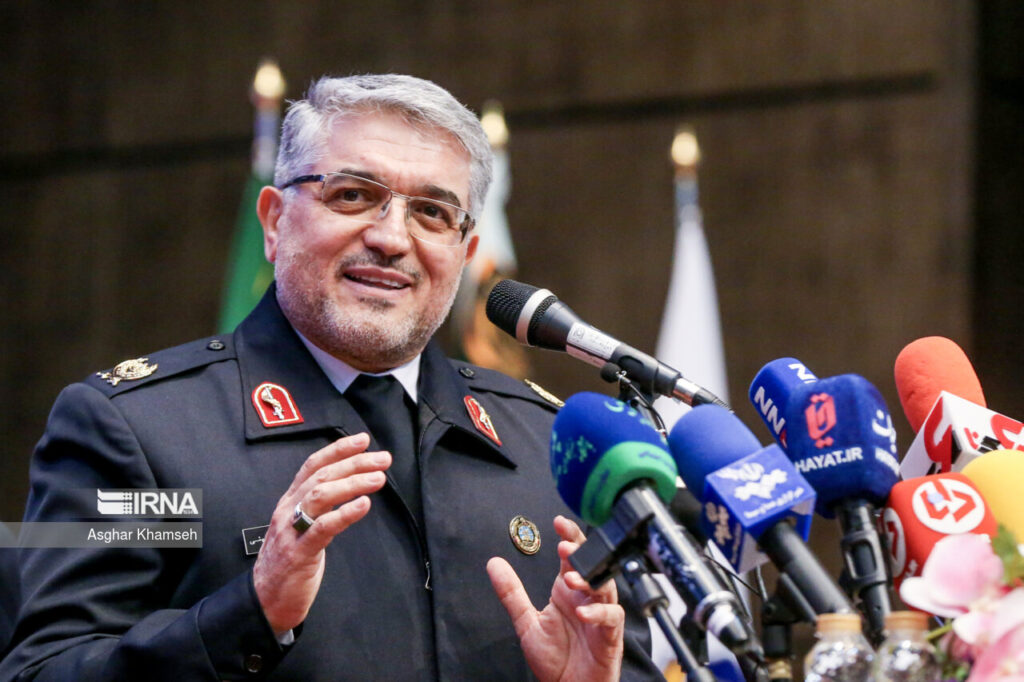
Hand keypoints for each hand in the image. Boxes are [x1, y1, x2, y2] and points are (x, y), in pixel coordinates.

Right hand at [253, 433, 388, 633]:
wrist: (264, 601)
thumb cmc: (287, 564)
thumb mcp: (301, 527)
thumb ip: (318, 508)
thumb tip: (348, 489)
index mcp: (289, 502)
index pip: (313, 466)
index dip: (337, 450)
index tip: (363, 440)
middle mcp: (288, 510)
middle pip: (322, 476)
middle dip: (354, 463)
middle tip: (383, 459)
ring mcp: (291, 531)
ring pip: (320, 495)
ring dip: (352, 483)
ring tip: (378, 479)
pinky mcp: (298, 553)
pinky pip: (322, 528)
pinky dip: (344, 514)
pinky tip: (363, 505)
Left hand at [487, 516, 623, 681]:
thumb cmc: (555, 661)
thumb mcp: (526, 622)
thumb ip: (512, 593)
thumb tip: (494, 564)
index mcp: (567, 591)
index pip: (572, 556)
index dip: (569, 537)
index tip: (559, 523)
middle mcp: (585, 598)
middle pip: (592, 564)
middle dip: (582, 552)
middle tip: (566, 546)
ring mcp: (599, 615)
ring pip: (604, 587)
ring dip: (589, 580)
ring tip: (572, 578)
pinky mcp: (609, 636)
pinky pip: (610, 617)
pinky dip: (599, 612)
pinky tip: (583, 611)